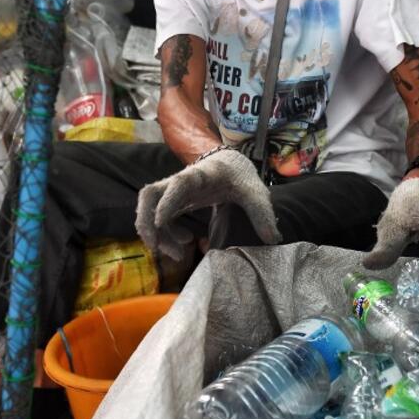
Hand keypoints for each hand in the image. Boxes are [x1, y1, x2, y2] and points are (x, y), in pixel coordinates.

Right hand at [136, 149, 280, 260]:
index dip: (168, 200)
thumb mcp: (255, 193)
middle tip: (158, 248)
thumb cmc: (240, 177)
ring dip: (156, 234)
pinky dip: (164, 234)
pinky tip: (184, 242)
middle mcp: (181, 181)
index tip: (160, 221)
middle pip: (149, 194)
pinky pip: (157, 218)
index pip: (180, 183)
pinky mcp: (172, 201)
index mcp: (203, 174)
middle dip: (146, 222)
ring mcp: (173, 191)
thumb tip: (272, 239)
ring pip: (148, 208)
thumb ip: (262, 214)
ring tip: (178, 253)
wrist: (230, 164)